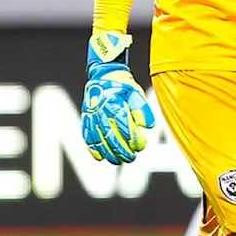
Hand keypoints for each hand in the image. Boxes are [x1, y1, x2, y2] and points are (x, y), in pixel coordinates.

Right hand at [81, 32, 155, 164]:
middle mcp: (102, 112)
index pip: (126, 128)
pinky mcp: (86, 119)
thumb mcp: (136, 92)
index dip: (134, 140)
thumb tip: (149, 126)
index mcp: (115, 105)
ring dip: (109, 154)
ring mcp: (92, 117)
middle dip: (123, 151)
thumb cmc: (122, 85)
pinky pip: (87, 137)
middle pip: (112, 138)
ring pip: (99, 141)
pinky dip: (93, 149)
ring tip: (119, 161)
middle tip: (132, 158)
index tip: (142, 146)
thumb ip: (142, 109)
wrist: (103, 74)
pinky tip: (100, 158)